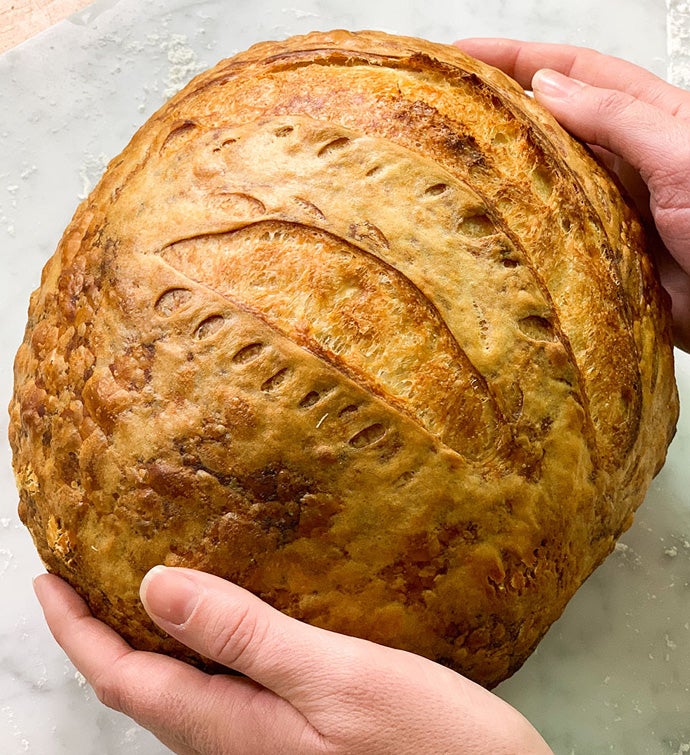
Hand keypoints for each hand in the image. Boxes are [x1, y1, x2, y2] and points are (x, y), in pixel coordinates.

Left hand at [34, 568, 551, 754]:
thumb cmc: (425, 746)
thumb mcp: (336, 680)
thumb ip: (245, 638)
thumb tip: (157, 588)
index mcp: (231, 727)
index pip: (123, 677)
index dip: (76, 629)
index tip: (47, 579)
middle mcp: (235, 743)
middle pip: (140, 687)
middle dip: (100, 633)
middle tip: (82, 579)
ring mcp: (264, 744)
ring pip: (177, 691)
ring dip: (145, 641)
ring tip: (137, 592)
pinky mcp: (295, 737)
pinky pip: (220, 690)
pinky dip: (198, 650)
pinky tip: (221, 625)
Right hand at [455, 38, 689, 351]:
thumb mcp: (682, 155)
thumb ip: (618, 120)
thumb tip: (547, 89)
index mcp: (647, 119)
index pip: (573, 73)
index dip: (517, 57)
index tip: (464, 53)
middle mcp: (621, 159)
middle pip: (548, 123)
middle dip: (497, 109)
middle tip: (441, 108)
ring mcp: (605, 207)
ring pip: (541, 179)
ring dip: (501, 171)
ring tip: (450, 162)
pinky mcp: (597, 254)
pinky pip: (548, 234)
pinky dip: (519, 227)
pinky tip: (490, 225)